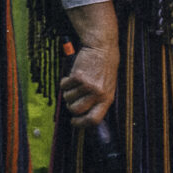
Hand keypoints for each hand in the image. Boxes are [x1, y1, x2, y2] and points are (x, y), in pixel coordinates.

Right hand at [61, 6, 118, 127]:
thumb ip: (98, 101)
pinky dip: (64, 82)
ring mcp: (88, 86)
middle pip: (76, 110)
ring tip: (76, 82)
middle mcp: (99, 94)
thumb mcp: (107, 87)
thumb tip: (83, 117)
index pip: (94, 120)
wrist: (102, 48)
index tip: (74, 121)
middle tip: (73, 97)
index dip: (81, 123)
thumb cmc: (104, 68)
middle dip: (70, 105)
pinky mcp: (79, 77)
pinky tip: (72, 76)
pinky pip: (64, 86)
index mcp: (107, 99)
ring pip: (68, 98)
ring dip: (68, 91)